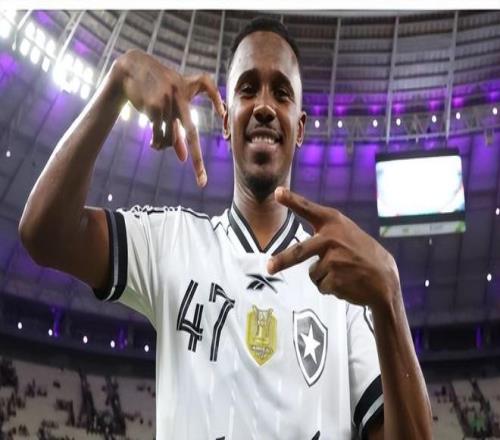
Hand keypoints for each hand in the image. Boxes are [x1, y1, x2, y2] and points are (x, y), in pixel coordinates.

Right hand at [116, 49, 224, 186]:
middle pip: (191, 132)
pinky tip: (153, 143)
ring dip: (164, 146)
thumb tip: (184, 159)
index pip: (208, 88)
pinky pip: (157, 135)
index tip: (223, 114)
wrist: (130, 69)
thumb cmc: (156, 88)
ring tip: (157, 144)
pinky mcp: (153, 108)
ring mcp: (166, 102)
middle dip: (197, 161)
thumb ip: (179, 130)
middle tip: (202, 181)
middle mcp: (180, 96)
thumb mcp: (170, 105)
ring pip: (169, 138)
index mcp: (187, 90)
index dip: (216, 100)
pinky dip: (156, 143)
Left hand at [267, 187, 400, 310]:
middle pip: (298, 252)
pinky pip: (321, 286)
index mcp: (334, 222)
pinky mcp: (335, 279)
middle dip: (281, 261)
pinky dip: (331, 288)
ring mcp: (333, 259)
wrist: (385, 278)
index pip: (308, 209)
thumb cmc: (362, 253)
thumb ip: (325, 231)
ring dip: (324, 277)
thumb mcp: (347, 232)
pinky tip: (347, 283)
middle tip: (269, 267)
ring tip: (344, 273)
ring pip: (313, 273)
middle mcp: (331, 237)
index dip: (292, 200)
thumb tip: (300, 244)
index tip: (277, 192)